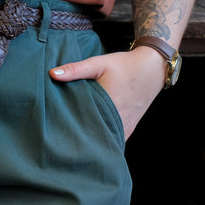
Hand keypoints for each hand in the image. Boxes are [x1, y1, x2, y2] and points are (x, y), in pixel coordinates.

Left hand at [49, 46, 165, 139]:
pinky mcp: (129, 128)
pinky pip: (115, 139)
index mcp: (109, 105)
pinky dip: (104, 139)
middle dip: (78, 138)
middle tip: (61, 138)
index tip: (56, 131)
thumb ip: (75, 69)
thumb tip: (52, 73)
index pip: (84, 124)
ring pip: (106, 141)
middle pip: (94, 136)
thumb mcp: (98, 63)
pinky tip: (91, 136)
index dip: (69, 129)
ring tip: (74, 138)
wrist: (152, 68)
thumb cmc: (124, 65)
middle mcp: (119, 120)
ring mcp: (126, 127)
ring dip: (92, 139)